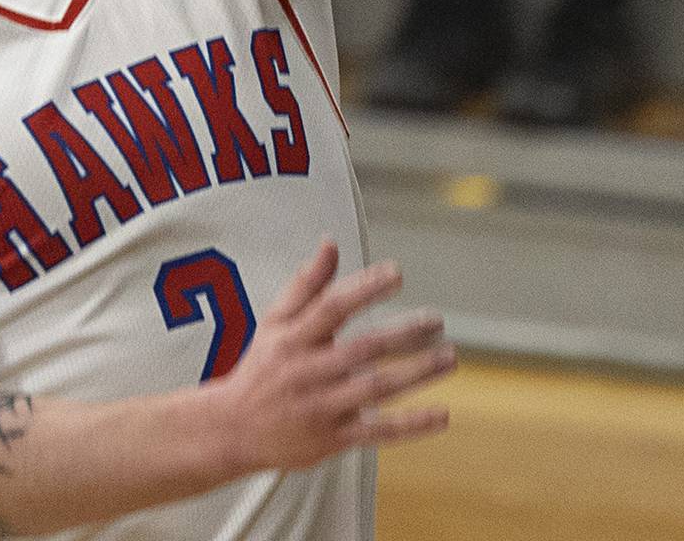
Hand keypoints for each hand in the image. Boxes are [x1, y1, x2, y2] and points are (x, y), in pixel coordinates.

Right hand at [212, 242, 452, 475]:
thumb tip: (331, 243)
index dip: (365, 288)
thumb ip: (305, 284)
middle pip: (363, 349)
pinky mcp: (333, 440)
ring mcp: (322, 408)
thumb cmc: (262, 367)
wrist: (233, 430)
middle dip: (403, 333)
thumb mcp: (274, 321)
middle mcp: (309, 372)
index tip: (397, 273)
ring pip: (376, 389)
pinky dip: (411, 425)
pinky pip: (377, 433)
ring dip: (416, 373)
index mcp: (294, 338)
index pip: (333, 307)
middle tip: (437, 320)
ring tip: (449, 357)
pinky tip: (442, 414)